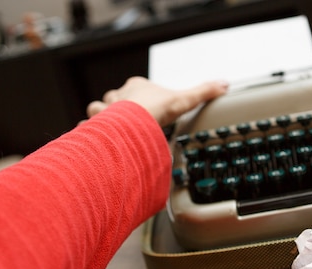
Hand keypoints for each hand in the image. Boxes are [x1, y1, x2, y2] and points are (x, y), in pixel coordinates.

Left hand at [86, 77, 228, 125]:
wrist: (132, 124)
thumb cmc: (155, 110)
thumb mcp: (184, 100)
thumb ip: (202, 93)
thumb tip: (224, 84)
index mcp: (136, 87)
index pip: (134, 87)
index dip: (138, 97)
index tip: (144, 107)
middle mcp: (118, 96)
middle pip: (115, 99)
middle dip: (118, 109)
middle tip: (127, 122)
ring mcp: (104, 111)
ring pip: (98, 111)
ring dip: (102, 120)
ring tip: (110, 131)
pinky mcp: (96, 127)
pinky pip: (88, 128)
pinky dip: (91, 134)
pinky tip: (96, 142)